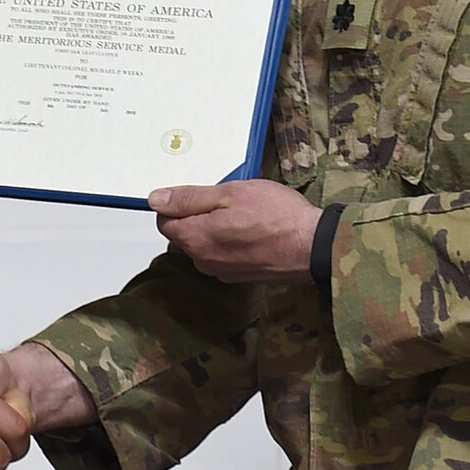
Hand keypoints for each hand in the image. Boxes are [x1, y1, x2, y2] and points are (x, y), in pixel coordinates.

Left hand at [149, 180, 321, 283]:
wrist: (313, 246)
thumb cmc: (277, 216)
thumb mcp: (229, 193)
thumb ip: (189, 198)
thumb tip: (156, 200)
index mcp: (195, 239)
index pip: (164, 221)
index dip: (178, 203)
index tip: (201, 194)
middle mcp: (203, 261)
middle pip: (185, 234)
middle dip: (199, 215)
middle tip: (229, 200)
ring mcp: (222, 272)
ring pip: (205, 244)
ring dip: (217, 229)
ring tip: (246, 215)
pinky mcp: (239, 277)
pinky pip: (224, 255)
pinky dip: (232, 242)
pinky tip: (253, 231)